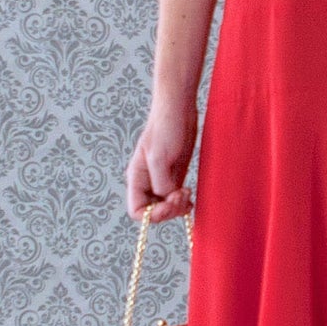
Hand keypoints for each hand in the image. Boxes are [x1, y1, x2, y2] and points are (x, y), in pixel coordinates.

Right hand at [126, 99, 195, 221]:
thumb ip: (161, 182)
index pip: (137, 211)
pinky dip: (183, 202)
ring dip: (178, 207)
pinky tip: (190, 196)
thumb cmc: (166, 128)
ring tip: (187, 193)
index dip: (152, 215)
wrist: (179, 109)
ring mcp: (162, 180)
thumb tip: (166, 198)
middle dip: (169, 210)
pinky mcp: (175, 176)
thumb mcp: (159, 156)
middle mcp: (147, 182)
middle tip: (182, 196)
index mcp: (137, 178)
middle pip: (153, 213)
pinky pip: (176, 199)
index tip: (168, 203)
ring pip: (166, 207)